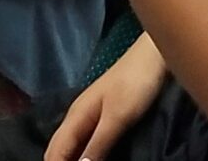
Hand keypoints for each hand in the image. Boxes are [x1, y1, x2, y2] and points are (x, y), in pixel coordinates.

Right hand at [45, 40, 168, 160]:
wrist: (153, 56)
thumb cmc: (135, 84)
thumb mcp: (117, 117)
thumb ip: (97, 145)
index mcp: (75, 117)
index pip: (55, 152)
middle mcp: (76, 117)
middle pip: (57, 149)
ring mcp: (88, 115)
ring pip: (69, 146)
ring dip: (69, 160)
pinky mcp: (102, 116)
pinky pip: (82, 141)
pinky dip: (80, 155)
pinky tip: (89, 160)